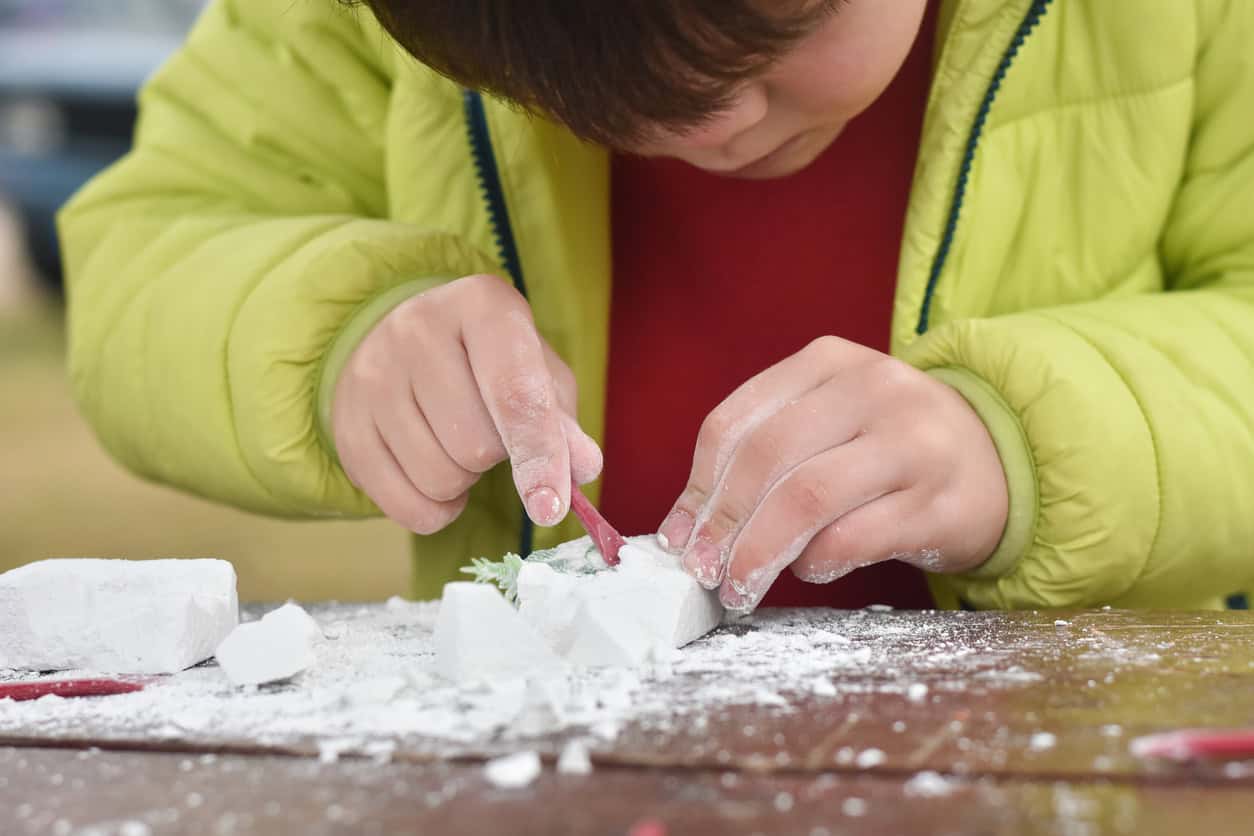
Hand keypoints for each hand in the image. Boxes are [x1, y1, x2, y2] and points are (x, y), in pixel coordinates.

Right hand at [331, 274, 601, 533]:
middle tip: (488, 430)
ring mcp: (371, 374)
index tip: (551, 506)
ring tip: (458, 445)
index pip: (513, 393)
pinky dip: (434, 510)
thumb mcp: (538, 372)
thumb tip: (582, 468)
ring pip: (437, 477)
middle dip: (496, 457)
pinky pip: (404, 505)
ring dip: (464, 482)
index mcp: (481, 305)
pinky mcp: (345, 424)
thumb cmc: (489, 361)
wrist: (401, 341)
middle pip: (474, 444)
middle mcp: (417, 328)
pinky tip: (435, 476)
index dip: (538, 455)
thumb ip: (562, 422)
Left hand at [657, 336, 1007, 611]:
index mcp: (829, 361)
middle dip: (723, 525)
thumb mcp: (829, 419)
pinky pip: (856, 537)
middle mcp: (874, 389)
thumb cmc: (888, 447)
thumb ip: (765, 452)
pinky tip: (810, 568)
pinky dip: (817, 562)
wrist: (998, 457)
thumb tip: (688, 526)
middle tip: (704, 571)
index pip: (735, 422)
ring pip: (807, 497)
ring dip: (760, 551)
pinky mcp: (943, 501)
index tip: (679, 535)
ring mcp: (914, 442)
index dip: (697, 487)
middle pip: (767, 459)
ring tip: (742, 583)